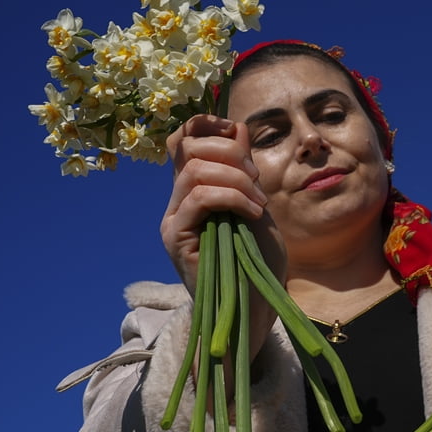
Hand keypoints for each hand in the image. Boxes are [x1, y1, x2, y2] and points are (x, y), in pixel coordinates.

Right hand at [160, 114, 285, 356]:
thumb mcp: (257, 207)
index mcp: (193, 192)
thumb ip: (244, 171)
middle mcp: (177, 203)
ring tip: (258, 204)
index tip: (235, 130)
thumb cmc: (257, 263)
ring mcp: (173, 220)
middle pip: (188, 148)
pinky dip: (232, 197)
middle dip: (231, 154)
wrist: (254, 307)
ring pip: (194, 171)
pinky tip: (252, 214)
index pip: (182, 141)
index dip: (204, 124)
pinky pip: (199, 198)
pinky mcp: (176, 238)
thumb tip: (236, 128)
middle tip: (257, 182)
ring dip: (236, 179)